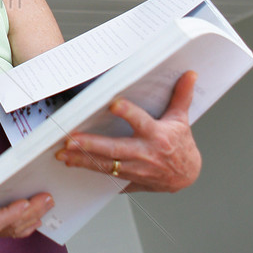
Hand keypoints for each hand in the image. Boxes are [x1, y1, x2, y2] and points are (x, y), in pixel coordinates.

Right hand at [0, 190, 53, 238]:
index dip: (13, 213)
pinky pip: (10, 233)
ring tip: (48, 205)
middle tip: (48, 198)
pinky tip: (36, 220)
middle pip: (11, 226)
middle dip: (32, 212)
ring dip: (33, 219)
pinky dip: (25, 228)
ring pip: (14, 230)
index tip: (27, 202)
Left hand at [54, 70, 201, 193]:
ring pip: (106, 164)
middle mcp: (144, 153)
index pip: (141, 121)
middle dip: (91, 144)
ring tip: (63, 153)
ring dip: (83, 159)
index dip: (128, 113)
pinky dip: (87, 167)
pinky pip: (105, 173)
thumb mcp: (181, 120)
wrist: (186, 176)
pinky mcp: (129, 177)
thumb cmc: (181, 146)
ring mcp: (135, 168)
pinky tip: (71, 162)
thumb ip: (181, 97)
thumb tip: (189, 75)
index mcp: (157, 136)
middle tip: (71, 139)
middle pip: (115, 148)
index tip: (114, 103)